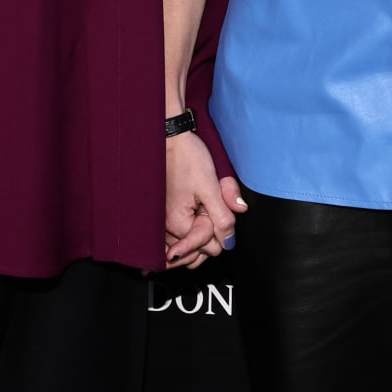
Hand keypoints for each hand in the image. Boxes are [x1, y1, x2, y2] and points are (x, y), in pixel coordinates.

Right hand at [165, 134, 247, 269]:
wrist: (170, 139)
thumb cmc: (187, 157)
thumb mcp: (211, 186)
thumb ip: (223, 216)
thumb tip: (230, 241)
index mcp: (178, 224)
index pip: (209, 248)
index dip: (219, 230)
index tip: (215, 209)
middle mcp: (166, 229)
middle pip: (197, 252)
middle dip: (208, 236)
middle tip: (209, 210)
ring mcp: (162, 224)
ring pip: (187, 247)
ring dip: (198, 235)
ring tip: (202, 212)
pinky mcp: (162, 217)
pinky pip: (177, 239)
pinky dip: (188, 234)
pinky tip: (194, 220)